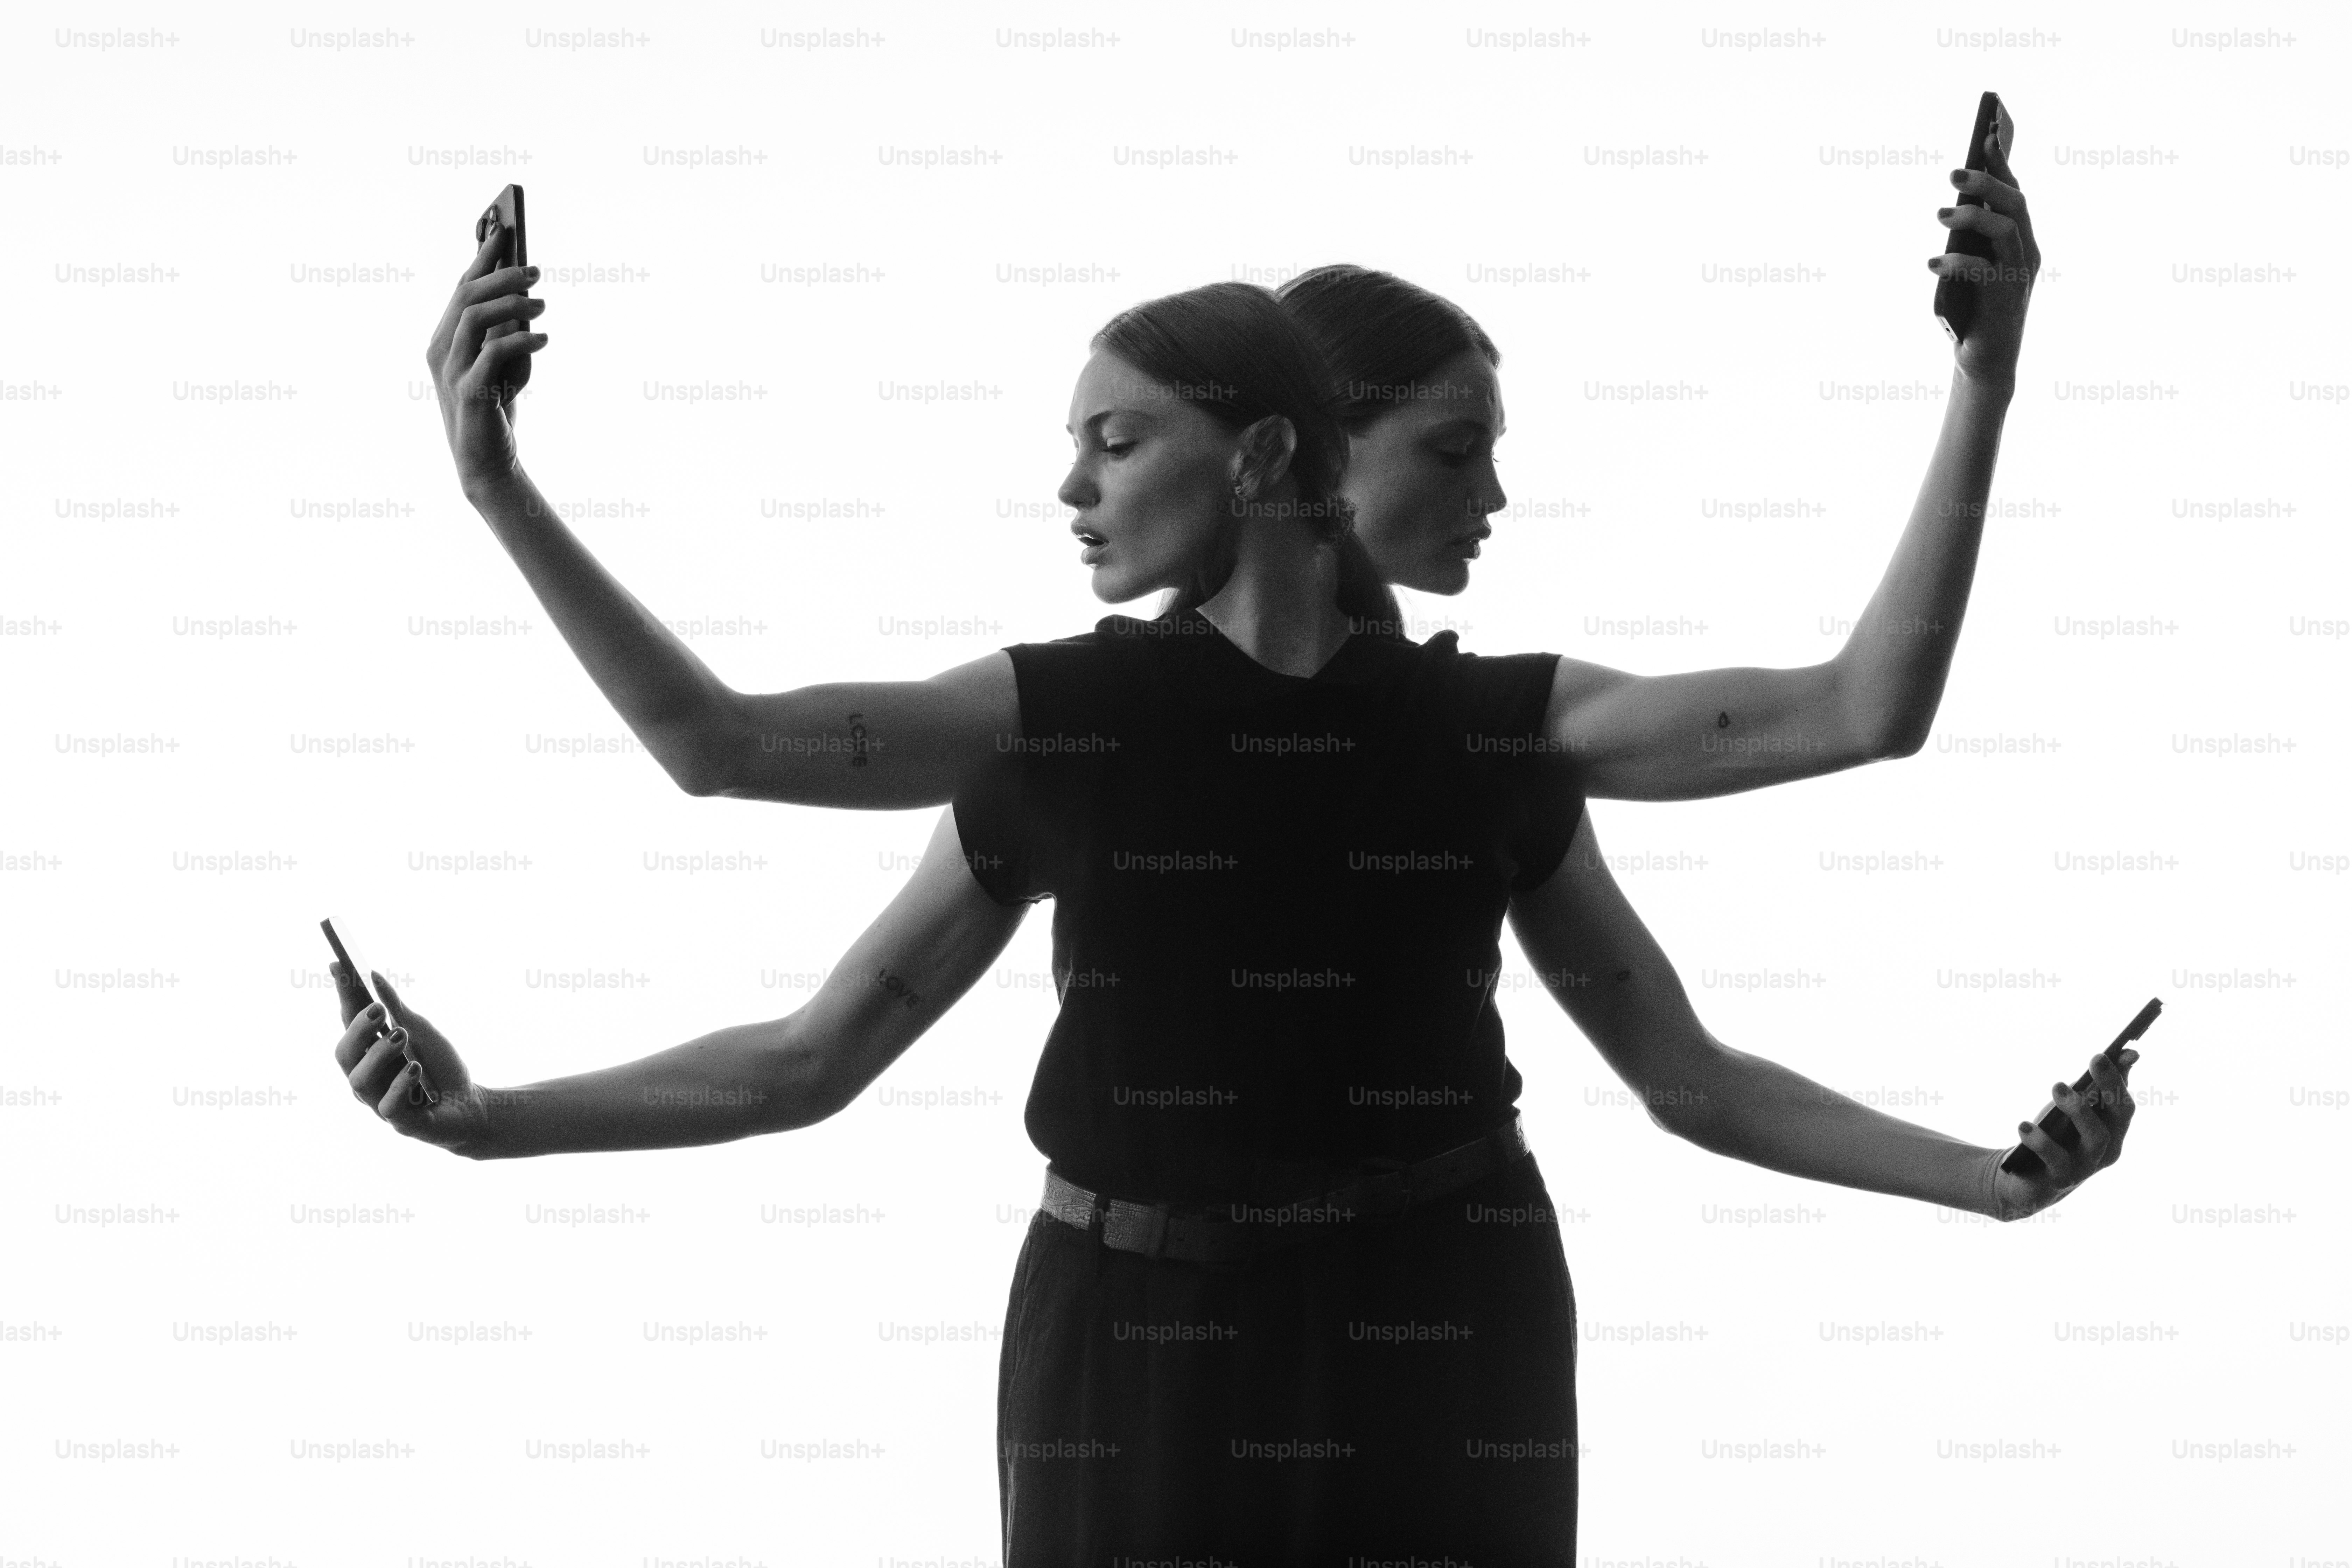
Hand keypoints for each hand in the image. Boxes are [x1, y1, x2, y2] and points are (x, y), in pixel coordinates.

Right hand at [331, 961, 489, 1154]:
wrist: (470, 1105)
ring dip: (379, 1055)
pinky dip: (400, 1085)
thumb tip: (373, 974)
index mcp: (368, 1053)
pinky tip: (414, 1068)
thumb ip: (397, 1007)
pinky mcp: (399, 1122)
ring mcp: (378, 1101)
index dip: (342, 997)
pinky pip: (388, 1106)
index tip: (339, 965)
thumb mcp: (421, 1031)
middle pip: (344, 1054)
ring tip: (401, 1035)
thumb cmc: (440, 1067)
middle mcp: (366, 1077)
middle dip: (358, 1030)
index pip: (348, 1023)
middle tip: (378, 1009)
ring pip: (359, 1081)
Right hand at [424, 222, 547, 493]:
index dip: (482, 257)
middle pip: (466, 296)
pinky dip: (521, 341)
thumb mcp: (504, 360)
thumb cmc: (495, 406)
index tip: (506, 230)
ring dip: (511, 304)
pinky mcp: (468, 392)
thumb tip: (525, 294)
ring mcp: (451, 370)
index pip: (462, 287)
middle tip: (535, 270)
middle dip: (501, 274)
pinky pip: (492, 355)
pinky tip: (544, 338)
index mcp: (446, 336)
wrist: (486, 460)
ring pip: (475, 318)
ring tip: (543, 304)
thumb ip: (507, 328)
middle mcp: (441, 348)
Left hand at [1928, 122, 2039, 387]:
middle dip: (1988, 181)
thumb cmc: (1973, 311)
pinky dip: (1957, 262)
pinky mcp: (2005, 298)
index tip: (1986, 134)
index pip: (2014, 193)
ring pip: (2005, 229)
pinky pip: (1984, 270)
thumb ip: (1969, 239)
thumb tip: (1952, 206)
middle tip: (1954, 171)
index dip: (2002, 163)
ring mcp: (2019, 275)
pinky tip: (1933, 263)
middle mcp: (2026, 253)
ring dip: (1972, 215)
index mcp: (2019, 241)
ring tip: (1940, 212)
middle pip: (2015, 203)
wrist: (1983, 361)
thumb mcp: (1969, 266)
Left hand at [1989, 1048, 2138, 1220]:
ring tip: (2058, 1087)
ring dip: (2078, 1110)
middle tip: (2093, 1060)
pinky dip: (2041, 1142)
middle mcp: (2105, 1151)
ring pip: (2094, 1140)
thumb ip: (2098, 1084)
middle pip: (2113, 1122)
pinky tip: (2025, 1126)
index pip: (2123, 1106)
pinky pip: (2056, 1160)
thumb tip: (2127, 1053)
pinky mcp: (2060, 1180)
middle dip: (2106, 1088)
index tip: (2105, 1054)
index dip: (2118, 1080)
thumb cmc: (2056, 1135)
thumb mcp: (2074, 1107)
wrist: (2025, 1176)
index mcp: (2112, 1132)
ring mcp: (2085, 1168)